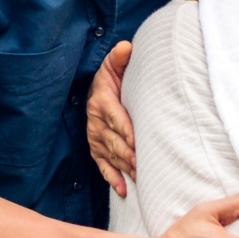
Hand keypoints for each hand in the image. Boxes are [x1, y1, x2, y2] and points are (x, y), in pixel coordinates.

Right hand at [87, 41, 136, 194]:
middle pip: (113, 141)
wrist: (96, 90)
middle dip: (127, 154)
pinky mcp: (97, 150)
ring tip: (140, 178)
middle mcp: (96, 122)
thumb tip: (126, 47)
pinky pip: (103, 167)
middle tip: (143, 165)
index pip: (114, 117)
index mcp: (102, 102)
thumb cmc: (111, 77)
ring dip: (125, 168)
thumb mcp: (113, 65)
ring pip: (111, 156)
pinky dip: (113, 179)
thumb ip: (119, 57)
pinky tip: (124, 190)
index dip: (124, 129)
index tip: (135, 141)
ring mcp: (96, 138)